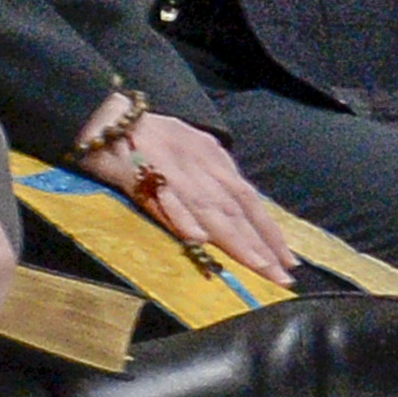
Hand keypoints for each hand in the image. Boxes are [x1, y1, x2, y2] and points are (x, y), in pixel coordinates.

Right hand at [89, 112, 302, 285]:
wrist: (108, 120)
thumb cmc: (152, 138)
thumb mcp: (193, 150)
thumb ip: (213, 177)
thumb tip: (239, 205)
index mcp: (214, 161)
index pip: (249, 200)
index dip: (270, 231)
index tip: (289, 261)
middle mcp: (201, 166)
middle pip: (237, 209)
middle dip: (262, 245)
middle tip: (282, 277)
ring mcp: (174, 171)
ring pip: (210, 209)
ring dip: (235, 239)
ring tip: (257, 265)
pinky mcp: (144, 175)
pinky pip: (165, 199)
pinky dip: (183, 218)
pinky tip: (199, 240)